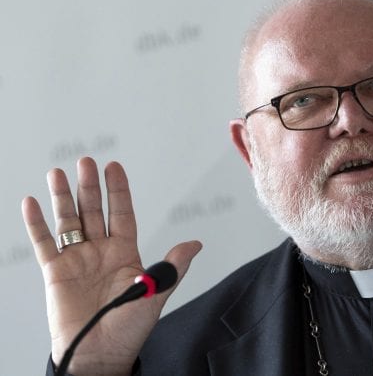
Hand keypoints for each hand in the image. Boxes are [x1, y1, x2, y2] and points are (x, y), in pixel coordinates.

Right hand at [22, 157, 201, 375]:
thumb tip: (196, 243)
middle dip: (89, 186)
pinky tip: (32, 202)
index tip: (114, 167)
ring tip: (57, 172)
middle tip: (86, 162)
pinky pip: (44, 243)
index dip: (118, 191)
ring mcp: (77, 260)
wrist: (99, 355)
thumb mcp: (156, 293)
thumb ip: (173, 266)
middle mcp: (100, 252)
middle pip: (93, 211)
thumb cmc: (129, 328)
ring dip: (62, 197)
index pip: (121, 213)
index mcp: (125, 253)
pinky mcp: (55, 273)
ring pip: (68, 221)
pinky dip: (36, 223)